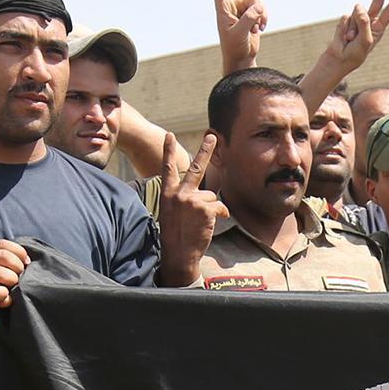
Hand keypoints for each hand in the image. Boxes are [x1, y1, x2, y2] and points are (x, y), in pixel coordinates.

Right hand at [156, 131, 227, 285]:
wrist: (178, 254)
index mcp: (168, 193)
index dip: (168, 151)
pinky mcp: (204, 208)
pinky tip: (211, 224)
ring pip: (212, 196)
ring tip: (201, 222)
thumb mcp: (170, 212)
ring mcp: (192, 200)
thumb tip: (203, 193)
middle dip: (205, 150)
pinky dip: (221, 214)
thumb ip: (182, 198)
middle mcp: (179, 193)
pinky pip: (220, 206)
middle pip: (196, 167)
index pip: (168, 168)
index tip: (169, 135)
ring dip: (212, 208)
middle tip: (212, 136)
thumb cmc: (175, 236)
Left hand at [209, 0, 267, 71]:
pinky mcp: (253, 14)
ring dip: (260, 13)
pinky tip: (261, 29)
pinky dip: (264, 17)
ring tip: (257, 28)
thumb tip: (258, 7)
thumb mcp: (239, 34)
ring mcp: (243, 8)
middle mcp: (232, 4)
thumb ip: (248, 19)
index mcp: (222, 8)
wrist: (242, 58)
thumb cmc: (234, 47)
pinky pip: (262, 8)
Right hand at [325, 0, 388, 75]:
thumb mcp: (365, 41)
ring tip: (350, 40)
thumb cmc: (355, 54)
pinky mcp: (346, 20)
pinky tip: (344, 37)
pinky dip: (344, 28)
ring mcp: (357, 20)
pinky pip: (345, 18)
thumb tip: (359, 4)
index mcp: (378, 28)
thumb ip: (364, 22)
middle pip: (377, 2)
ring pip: (356, 12)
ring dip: (352, 28)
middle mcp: (369, 21)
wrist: (338, 59)